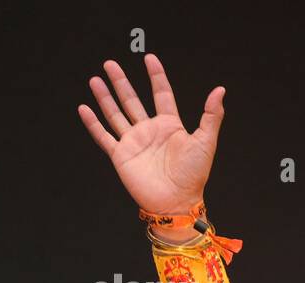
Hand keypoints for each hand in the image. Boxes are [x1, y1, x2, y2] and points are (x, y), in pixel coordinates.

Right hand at [77, 54, 223, 241]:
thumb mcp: (205, 141)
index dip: (156, 76)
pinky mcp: (121, 155)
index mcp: (170, 126)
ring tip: (95, 79)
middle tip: (110, 63)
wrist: (177, 202)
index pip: (162, 94)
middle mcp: (150, 131)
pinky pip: (103, 136)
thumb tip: (220, 90)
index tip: (149, 58)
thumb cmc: (194, 175)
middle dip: (121, 82)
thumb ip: (212, 116)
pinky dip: (93, 123)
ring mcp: (134, 142)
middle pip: (132, 100)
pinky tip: (84, 108)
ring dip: (105, 97)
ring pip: (115, 114)